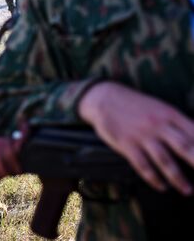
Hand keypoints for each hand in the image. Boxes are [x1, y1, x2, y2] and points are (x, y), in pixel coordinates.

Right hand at [79, 81, 193, 194]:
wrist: (104, 98)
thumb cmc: (135, 104)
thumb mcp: (159, 107)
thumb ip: (177, 123)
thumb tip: (193, 139)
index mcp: (169, 114)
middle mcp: (158, 125)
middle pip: (184, 147)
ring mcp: (142, 135)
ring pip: (164, 160)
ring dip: (178, 178)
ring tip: (187, 190)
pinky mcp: (126, 144)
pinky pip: (143, 165)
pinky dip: (153, 178)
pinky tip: (161, 186)